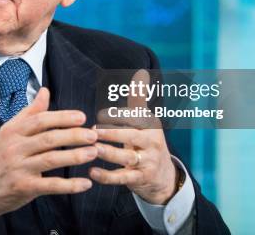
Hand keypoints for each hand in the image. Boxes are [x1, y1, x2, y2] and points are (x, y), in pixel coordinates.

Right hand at [0, 87, 97, 225]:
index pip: (40, 120)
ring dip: (75, 156)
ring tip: (93, 153)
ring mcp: (19, 168)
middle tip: (93, 135)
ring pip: (52, 160)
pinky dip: (70, 185)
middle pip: (49, 138)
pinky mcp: (23, 188)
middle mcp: (15, 148)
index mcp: (12, 131)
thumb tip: (45, 90)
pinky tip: (85, 183)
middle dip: (74, 135)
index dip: (62, 117)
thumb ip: (29, 112)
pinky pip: (51, 185)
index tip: (82, 117)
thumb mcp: (8, 132)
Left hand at [90, 69, 176, 204]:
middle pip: (133, 137)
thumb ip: (139, 99)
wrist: (163, 176)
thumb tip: (141, 73)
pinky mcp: (140, 180)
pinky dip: (107, 176)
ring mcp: (147, 162)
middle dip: (113, 134)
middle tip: (93, 131)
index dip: (119, 116)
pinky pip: (123, 178)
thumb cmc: (147, 142)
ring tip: (92, 149)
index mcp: (151, 126)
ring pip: (127, 158)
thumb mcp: (146, 121)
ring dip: (109, 154)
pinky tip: (92, 172)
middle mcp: (152, 143)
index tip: (101, 115)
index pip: (136, 118)